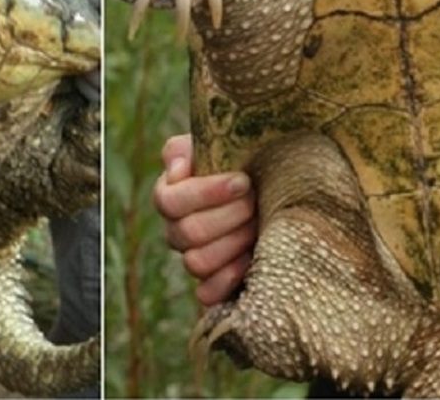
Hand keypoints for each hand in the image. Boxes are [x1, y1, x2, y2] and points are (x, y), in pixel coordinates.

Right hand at [153, 134, 257, 304]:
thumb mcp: (217, 145)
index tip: (243, 181)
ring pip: (196, 263)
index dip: (206, 193)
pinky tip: (249, 259)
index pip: (170, 201)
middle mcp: (176, 231)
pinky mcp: (212, 284)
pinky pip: (206, 294)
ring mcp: (193, 258)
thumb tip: (179, 170)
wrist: (269, 190)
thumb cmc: (241, 164)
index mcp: (170, 196)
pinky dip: (228, 279)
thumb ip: (187, 149)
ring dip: (233, 244)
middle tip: (255, 203)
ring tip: (256, 227)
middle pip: (188, 233)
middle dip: (229, 217)